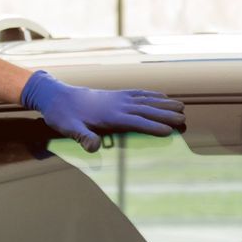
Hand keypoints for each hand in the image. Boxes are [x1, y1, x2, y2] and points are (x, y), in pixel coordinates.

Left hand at [20, 71, 185, 151]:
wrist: (57, 95)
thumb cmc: (63, 115)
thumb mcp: (68, 129)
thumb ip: (82, 137)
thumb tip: (93, 148)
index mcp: (108, 115)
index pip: (135, 121)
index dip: (152, 126)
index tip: (169, 130)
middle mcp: (117, 104)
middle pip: (146, 109)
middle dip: (166, 114)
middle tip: (184, 120)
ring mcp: (118, 97)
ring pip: (146, 100)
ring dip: (164, 103)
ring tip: (182, 107)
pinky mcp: (117, 94)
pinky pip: (139, 93)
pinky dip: (153, 95)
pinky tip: (163, 96)